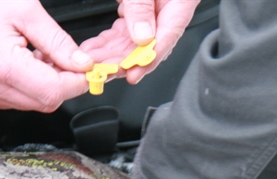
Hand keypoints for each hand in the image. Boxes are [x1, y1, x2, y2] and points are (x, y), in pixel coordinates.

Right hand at [0, 0, 93, 110]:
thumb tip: (82, 64)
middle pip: (46, 102)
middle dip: (62, 83)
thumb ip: (58, 41)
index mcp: (1, 66)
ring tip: (35, 56)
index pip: (54, 92)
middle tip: (62, 58)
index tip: (85, 69)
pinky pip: (15, 100)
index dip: (76, 82)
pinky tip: (21, 64)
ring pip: (33, 103)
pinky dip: (27, 86)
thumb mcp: (25, 11)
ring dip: (44, 84)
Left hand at [80, 0, 199, 83]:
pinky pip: (127, 28)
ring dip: (114, 52)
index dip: (149, 58)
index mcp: (181, 1)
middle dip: (125, 60)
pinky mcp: (141, 7)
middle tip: (104, 72)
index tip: (133, 73)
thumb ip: (142, 5)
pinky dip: (112, 39)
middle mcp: (170, 8)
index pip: (167, 36)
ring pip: (136, 39)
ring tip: (94, 62)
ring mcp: (156, 8)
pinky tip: (98, 46)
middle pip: (149, 43)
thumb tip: (142, 36)